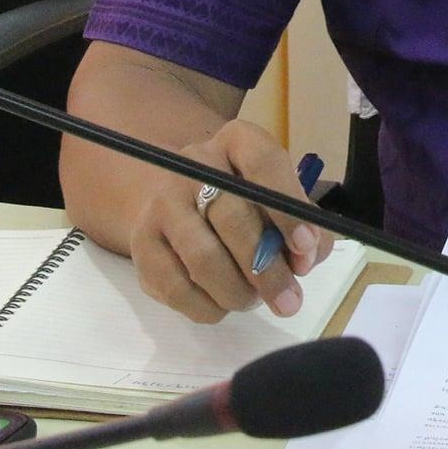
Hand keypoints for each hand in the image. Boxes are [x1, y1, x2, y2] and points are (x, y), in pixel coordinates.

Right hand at [127, 119, 336, 323]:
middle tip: (289, 302)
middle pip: (232, 217)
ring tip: (254, 300)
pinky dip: (208, 307)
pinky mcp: (142, 244)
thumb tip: (304, 259)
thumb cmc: (243, 203)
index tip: (305, 247)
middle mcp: (194, 163)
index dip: (288, 208)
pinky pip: (177, 288)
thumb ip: (303, 224)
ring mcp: (162, 203)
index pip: (263, 163)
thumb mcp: (277, 198)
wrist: (174, 201)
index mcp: (237, 141)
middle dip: (267, 269)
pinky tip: (223, 305)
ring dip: (238, 292)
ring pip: (203, 258)